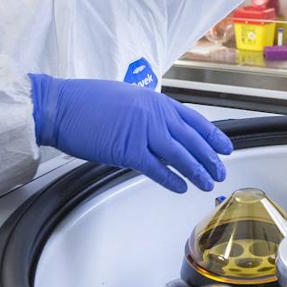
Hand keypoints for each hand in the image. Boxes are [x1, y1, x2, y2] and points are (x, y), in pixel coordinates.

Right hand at [29, 74, 232, 192]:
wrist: (62, 105)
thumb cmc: (87, 101)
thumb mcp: (127, 99)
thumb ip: (148, 114)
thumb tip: (159, 131)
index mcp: (155, 101)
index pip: (194, 120)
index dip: (213, 136)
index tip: (225, 147)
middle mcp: (154, 115)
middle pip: (192, 140)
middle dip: (210, 158)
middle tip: (220, 171)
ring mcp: (143, 132)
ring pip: (180, 155)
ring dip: (197, 171)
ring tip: (207, 183)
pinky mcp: (128, 150)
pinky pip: (156, 169)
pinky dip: (171, 180)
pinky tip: (181, 188)